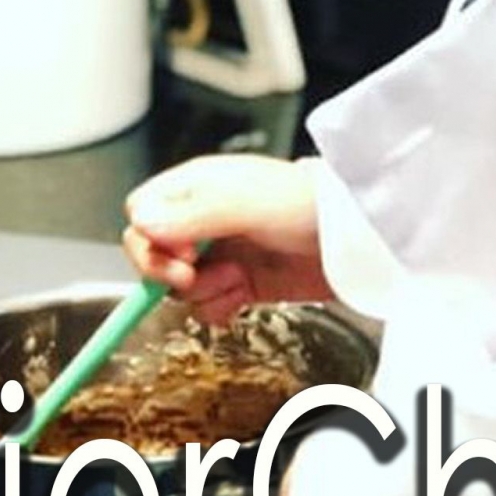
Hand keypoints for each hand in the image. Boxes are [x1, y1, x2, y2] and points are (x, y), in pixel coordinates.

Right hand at [122, 154, 330, 323]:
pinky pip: (205, 306)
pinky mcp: (237, 284)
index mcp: (195, 188)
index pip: (141, 213)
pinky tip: (245, 295)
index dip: (149, 239)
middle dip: (168, 272)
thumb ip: (193, 214)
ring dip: (203, 291)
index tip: (179, 253)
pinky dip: (220, 307)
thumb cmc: (307, 203)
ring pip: (177, 287)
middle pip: (151, 254)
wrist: (354, 239)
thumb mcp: (247, 201)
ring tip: (238, 279)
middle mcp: (200, 220)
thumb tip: (142, 226)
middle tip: (195, 275)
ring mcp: (219, 253)